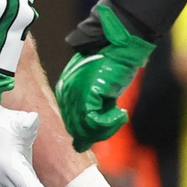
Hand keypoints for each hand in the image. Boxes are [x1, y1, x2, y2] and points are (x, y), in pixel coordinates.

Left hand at [56, 3, 153, 150]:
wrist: (120, 44)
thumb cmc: (114, 64)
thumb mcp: (100, 90)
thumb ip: (92, 110)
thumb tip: (84, 141)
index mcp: (66, 91)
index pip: (72, 123)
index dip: (90, 131)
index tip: (106, 127)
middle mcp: (66, 94)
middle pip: (77, 128)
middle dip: (97, 132)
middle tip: (115, 122)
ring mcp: (74, 94)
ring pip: (85, 128)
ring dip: (106, 128)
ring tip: (120, 117)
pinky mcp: (86, 94)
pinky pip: (94, 121)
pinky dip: (109, 123)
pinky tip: (120, 114)